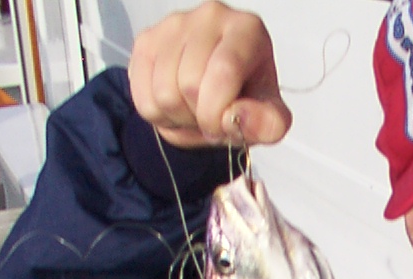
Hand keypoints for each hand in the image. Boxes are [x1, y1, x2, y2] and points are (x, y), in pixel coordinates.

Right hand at [128, 1, 292, 149]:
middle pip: (189, 85)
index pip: (223, 71)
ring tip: (195, 111)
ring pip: (163, 94)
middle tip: (211, 118)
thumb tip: (236, 117)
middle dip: (200, 117)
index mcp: (246, 29)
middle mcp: (209, 17)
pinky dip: (158, 116)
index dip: (219, 112)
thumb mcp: (270, 118)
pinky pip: (142, 97)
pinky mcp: (146, 41)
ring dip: (179, 119)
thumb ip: (267, 123)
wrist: (220, 92)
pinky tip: (176, 106)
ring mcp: (173, 25)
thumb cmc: (247, 100)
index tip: (223, 127)